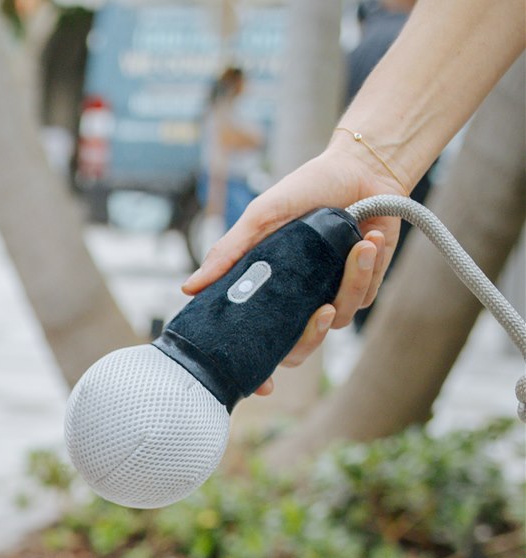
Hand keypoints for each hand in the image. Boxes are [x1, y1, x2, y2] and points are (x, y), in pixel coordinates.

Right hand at [182, 138, 404, 378]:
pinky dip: (367, 267)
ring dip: (350, 282)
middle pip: (297, 351)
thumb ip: (229, 252)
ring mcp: (328, 297)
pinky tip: (369, 239)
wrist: (360, 170)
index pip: (256, 342)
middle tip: (320, 312)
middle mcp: (295, 302)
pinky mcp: (361, 288)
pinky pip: (361, 298)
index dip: (256, 371)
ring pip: (335, 321)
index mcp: (267, 291)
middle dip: (311, 337)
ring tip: (359, 245)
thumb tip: (189, 288)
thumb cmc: (305, 190)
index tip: (261, 387)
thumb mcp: (261, 218)